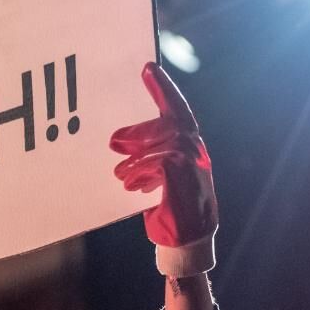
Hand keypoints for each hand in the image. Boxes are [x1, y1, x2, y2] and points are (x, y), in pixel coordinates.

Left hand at [109, 64, 217, 276]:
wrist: (184, 241)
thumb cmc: (169, 208)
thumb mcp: (156, 177)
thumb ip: (147, 158)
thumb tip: (119, 144)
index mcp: (189, 148)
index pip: (177, 111)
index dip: (164, 89)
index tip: (147, 68)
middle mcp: (196, 153)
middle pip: (170, 124)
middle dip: (140, 131)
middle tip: (114, 143)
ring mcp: (194, 166)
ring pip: (165, 143)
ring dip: (137, 156)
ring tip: (119, 173)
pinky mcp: (185, 180)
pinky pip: (161, 163)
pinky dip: (141, 172)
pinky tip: (130, 185)